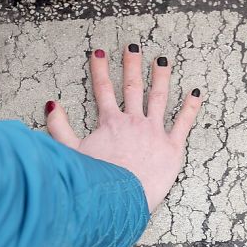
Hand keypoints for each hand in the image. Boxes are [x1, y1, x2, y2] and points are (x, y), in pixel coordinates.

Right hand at [45, 45, 202, 211]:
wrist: (121, 200)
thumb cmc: (97, 181)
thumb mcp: (71, 152)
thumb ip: (59, 127)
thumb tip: (50, 104)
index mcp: (110, 123)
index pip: (102, 90)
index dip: (100, 70)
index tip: (98, 53)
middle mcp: (133, 121)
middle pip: (132, 87)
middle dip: (131, 65)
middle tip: (132, 47)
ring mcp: (154, 132)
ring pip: (159, 98)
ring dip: (161, 77)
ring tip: (163, 60)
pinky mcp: (172, 147)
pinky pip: (184, 122)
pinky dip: (191, 107)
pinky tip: (195, 92)